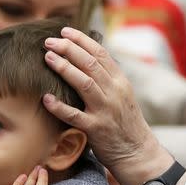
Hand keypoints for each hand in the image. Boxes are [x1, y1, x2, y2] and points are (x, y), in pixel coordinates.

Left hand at [43, 28, 173, 184]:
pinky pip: (75, 116)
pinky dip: (60, 107)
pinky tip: (46, 99)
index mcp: (120, 82)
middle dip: (68, 49)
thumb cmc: (126, 124)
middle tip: (49, 41)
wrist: (139, 154)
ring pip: (84, 83)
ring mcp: (106, 110)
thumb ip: (108, 79)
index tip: (65, 31)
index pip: (101, 54)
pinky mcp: (96, 129)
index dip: (82, 40)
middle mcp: (115, 92)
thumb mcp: (123, 96)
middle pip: (90, 63)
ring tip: (48, 57)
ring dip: (64, 68)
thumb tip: (88, 59)